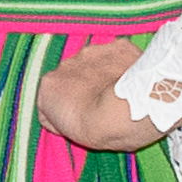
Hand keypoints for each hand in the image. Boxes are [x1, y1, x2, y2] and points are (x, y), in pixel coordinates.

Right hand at [37, 31, 160, 154]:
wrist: (128, 112)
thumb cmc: (100, 131)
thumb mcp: (72, 135)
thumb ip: (66, 119)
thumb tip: (71, 115)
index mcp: (49, 87)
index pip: (51, 98)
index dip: (67, 110)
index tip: (81, 120)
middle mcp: (65, 64)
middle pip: (72, 77)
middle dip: (84, 88)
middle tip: (102, 106)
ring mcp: (92, 53)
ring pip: (95, 64)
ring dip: (102, 75)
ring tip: (119, 93)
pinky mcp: (117, 47)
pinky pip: (118, 56)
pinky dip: (122, 65)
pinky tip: (132, 80)